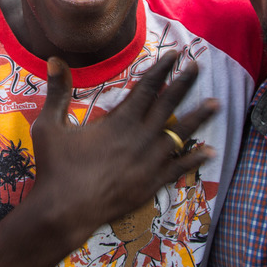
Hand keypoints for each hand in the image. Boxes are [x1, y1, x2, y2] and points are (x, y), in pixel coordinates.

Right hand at [28, 51, 218, 246]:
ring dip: (199, 117)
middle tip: (197, 67)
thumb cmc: (55, 167)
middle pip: (168, 104)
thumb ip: (57, 91)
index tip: (175, 54)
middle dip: (184, 83)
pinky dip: (195, 158)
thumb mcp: (50, 125)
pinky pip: (180, 168)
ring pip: (181, 134)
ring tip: (216, 103)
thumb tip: (53, 59)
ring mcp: (150, 162)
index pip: (147, 87)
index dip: (162, 69)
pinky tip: (209, 151)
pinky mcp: (152, 183)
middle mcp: (140, 137)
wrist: (64, 211)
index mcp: (120, 121)